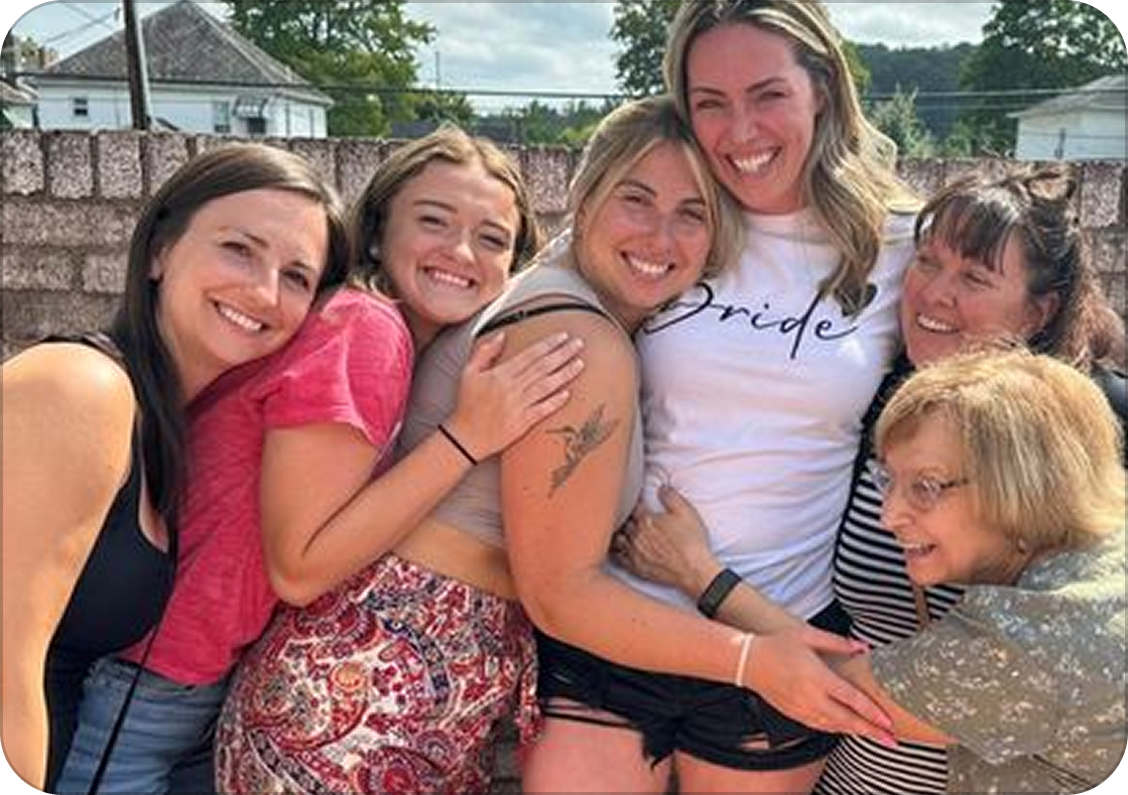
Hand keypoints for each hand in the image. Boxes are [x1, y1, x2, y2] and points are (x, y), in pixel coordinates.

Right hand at [445, 331, 583, 458]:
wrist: (465, 437)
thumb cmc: (467, 405)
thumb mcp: (469, 373)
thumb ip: (485, 351)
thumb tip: (501, 335)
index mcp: (500, 374)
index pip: (530, 354)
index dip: (548, 344)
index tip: (562, 336)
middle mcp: (511, 388)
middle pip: (542, 367)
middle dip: (563, 353)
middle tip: (579, 344)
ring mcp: (518, 406)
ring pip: (546, 386)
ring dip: (564, 374)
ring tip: (580, 364)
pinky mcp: (522, 423)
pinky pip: (542, 409)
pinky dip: (555, 401)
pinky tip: (567, 393)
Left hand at [612, 484, 720, 595]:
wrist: (692, 569)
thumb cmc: (691, 540)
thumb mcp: (686, 512)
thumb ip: (671, 496)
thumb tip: (662, 487)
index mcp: (646, 519)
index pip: (634, 506)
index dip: (635, 503)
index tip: (637, 501)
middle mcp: (636, 534)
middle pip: (624, 522)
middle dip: (625, 517)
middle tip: (627, 515)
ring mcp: (634, 551)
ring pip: (617, 538)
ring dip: (618, 533)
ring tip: (619, 530)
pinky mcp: (635, 566)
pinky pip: (618, 557)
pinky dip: (616, 551)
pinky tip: (617, 549)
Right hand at [745, 626, 895, 746]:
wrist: (748, 662)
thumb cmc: (778, 644)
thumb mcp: (807, 635)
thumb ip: (837, 642)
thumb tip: (863, 647)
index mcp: (816, 677)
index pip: (851, 699)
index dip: (871, 712)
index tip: (888, 722)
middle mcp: (810, 697)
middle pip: (847, 720)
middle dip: (871, 731)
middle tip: (891, 740)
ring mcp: (801, 709)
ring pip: (834, 726)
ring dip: (856, 732)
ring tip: (875, 736)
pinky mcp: (794, 714)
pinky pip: (820, 726)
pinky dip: (837, 729)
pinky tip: (848, 728)